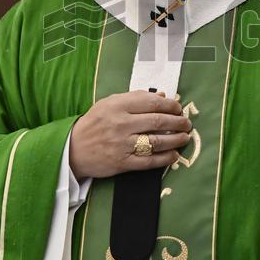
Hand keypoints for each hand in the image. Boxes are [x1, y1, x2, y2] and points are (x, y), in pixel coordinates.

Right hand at [69, 90, 192, 180]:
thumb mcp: (109, 103)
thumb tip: (163, 96)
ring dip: (176, 139)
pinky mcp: (122, 163)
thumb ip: (135, 98)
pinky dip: (165, 158)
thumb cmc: (93, 123)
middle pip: (158, 121)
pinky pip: (149, 161)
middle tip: (186, 123)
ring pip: (157, 141)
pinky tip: (174, 155)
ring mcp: (122, 144)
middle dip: (178, 122)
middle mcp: (120, 124)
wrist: (72, 149)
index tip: (178, 108)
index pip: (152, 102)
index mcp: (117, 106)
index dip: (170, 105)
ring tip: (185, 137)